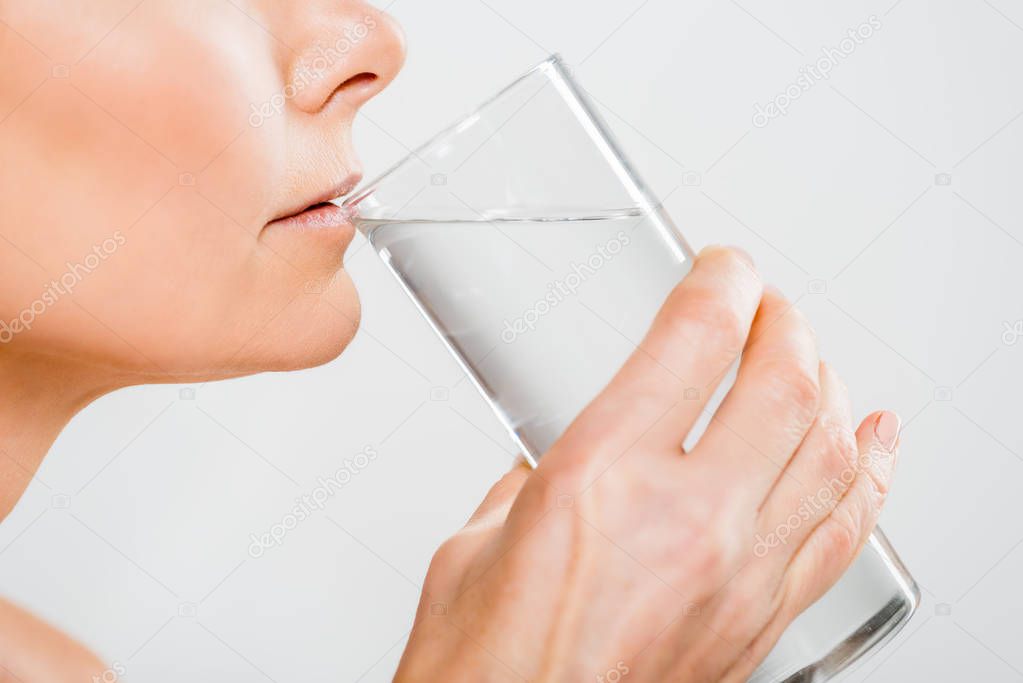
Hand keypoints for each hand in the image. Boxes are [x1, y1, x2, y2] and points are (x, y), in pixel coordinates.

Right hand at [396, 247, 899, 681]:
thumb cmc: (484, 666)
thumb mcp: (475, 543)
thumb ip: (523, 487)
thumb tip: (545, 467)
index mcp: (598, 479)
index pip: (694, 340)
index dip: (721, 283)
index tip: (722, 270)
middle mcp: (684, 521)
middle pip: (782, 381)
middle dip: (783, 322)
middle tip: (768, 305)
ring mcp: (737, 574)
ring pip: (828, 448)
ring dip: (828, 382)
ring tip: (812, 356)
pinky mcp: (758, 621)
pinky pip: (844, 531)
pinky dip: (871, 474)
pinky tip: (875, 442)